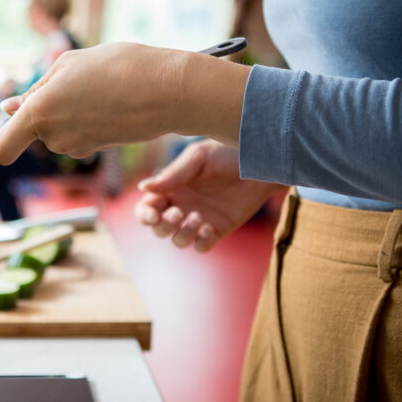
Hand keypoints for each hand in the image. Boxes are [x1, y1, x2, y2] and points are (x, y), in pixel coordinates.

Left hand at [0, 43, 248, 164]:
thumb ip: (35, 90)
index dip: (2, 139)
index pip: (2, 150)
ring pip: (59, 131)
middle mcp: (53, 137)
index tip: (11, 124)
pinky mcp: (97, 149)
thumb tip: (9, 109)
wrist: (169, 90)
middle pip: (35, 130)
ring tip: (98, 89)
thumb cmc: (119, 67)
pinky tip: (111, 102)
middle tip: (77, 83)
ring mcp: (76, 147)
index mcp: (39, 113)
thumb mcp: (69, 64)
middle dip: (47, 110)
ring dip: (71, 112)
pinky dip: (89, 120)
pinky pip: (80, 134)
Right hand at [135, 139, 286, 250]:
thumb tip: (142, 188)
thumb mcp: (197, 159)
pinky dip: (202, 242)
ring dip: (183, 234)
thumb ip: (171, 175)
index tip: (153, 214)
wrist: (259, 164)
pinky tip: (210, 228)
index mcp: (170, 190)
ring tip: (199, 218)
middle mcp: (181, 207)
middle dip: (164, 225)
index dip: (145, 215)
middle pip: (158, 229)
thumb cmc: (226, 154)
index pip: (146, 209)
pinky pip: (202, 246)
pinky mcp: (218, 230)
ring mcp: (199, 220)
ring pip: (178, 241)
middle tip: (179, 212)